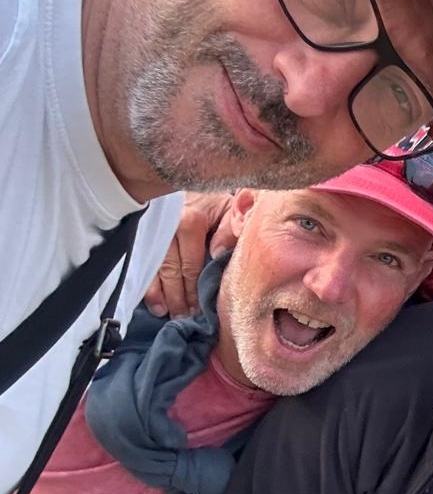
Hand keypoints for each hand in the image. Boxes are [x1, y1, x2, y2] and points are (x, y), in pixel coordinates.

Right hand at [144, 192, 234, 316]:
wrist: (186, 176)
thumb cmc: (212, 198)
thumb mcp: (228, 208)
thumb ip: (230, 229)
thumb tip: (219, 254)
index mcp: (189, 222)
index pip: (190, 266)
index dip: (193, 291)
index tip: (197, 310)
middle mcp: (166, 226)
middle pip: (170, 271)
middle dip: (177, 298)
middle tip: (182, 318)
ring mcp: (151, 229)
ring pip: (152, 268)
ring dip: (158, 294)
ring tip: (163, 313)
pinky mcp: (140, 231)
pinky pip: (141, 261)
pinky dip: (144, 282)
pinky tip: (148, 299)